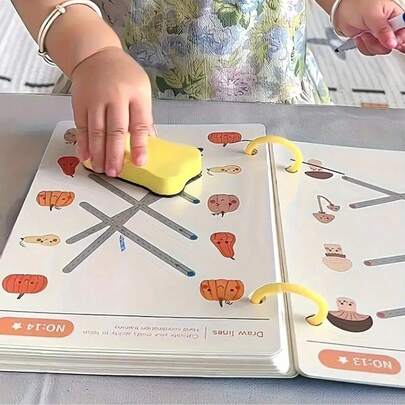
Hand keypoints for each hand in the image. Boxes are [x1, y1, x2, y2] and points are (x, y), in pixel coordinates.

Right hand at [71, 46, 154, 176]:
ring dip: (98, 153)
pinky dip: (83, 144)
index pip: (139, 124)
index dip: (139, 145)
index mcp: (136, 94)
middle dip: (114, 154)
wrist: (95, 54)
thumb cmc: (123, 75)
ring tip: (101, 169)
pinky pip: (80, 127)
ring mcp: (95, 99)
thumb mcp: (141, 90)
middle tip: (115, 172)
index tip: (140, 162)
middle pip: (115, 130)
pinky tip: (86, 156)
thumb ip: (144, 116)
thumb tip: (149, 141)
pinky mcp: (79, 103)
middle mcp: (115, 96)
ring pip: (96, 131)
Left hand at [334, 0, 404, 54]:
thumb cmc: (356, 4)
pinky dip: (363, 46)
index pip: (403, 31)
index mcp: (395, 16)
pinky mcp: (369, 41)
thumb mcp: (372, 15)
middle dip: (379, 43)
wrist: (340, 11)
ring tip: (364, 32)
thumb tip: (392, 43)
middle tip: (371, 34)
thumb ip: (382, 30)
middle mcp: (388, 27)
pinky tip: (360, 37)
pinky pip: (370, 51)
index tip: (391, 43)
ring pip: (380, 50)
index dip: (399, 39)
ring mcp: (378, 35)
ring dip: (369, 44)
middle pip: (392, 44)